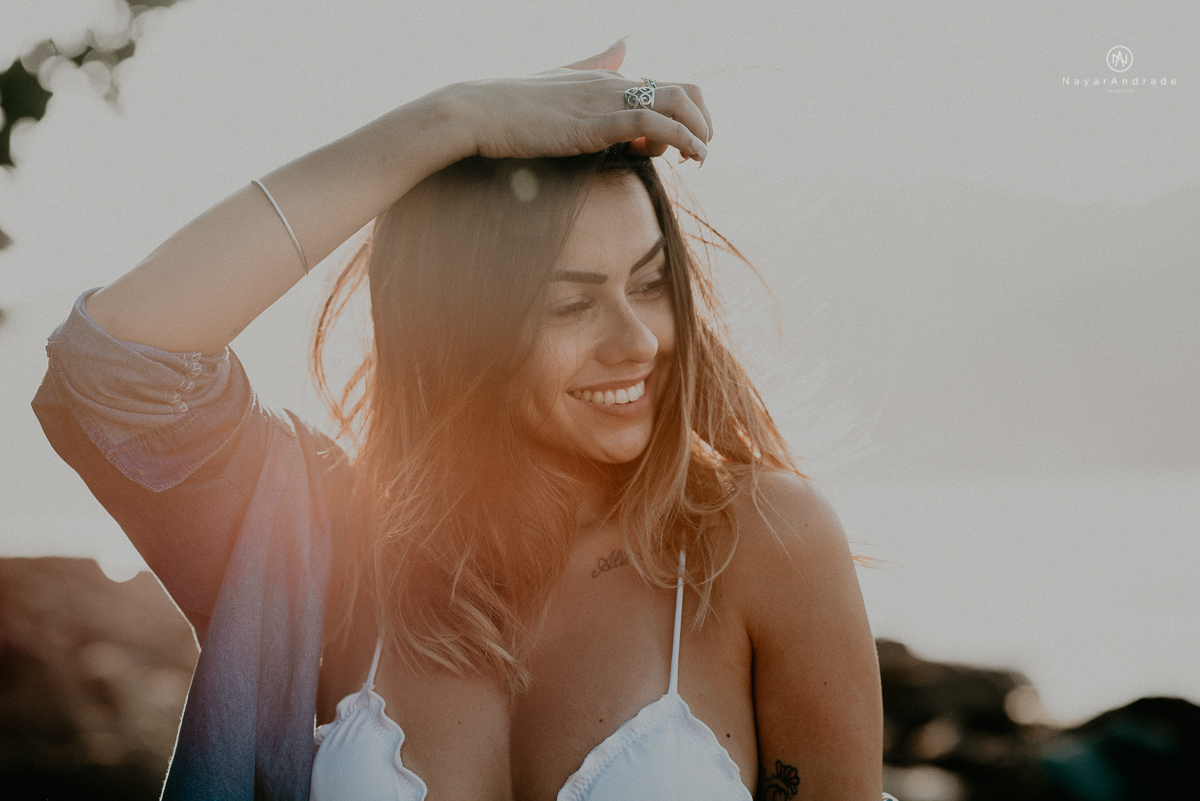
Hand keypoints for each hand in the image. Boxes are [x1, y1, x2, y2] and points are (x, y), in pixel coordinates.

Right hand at [447, 38, 711, 163]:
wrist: (476, 112)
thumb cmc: (510, 106)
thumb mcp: (560, 81)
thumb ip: (596, 64)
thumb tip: (626, 41)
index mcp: (608, 79)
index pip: (670, 87)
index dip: (686, 117)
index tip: (679, 148)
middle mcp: (614, 84)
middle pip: (686, 91)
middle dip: (704, 124)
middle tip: (697, 155)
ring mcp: (606, 101)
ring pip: (677, 104)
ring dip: (699, 134)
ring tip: (699, 160)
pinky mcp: (596, 123)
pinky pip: (652, 121)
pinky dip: (680, 138)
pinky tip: (686, 157)